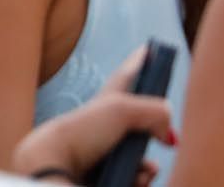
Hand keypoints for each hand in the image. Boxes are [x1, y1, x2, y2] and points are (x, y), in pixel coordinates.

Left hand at [12, 49, 173, 185]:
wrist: (54, 166)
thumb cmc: (81, 132)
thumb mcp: (121, 109)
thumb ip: (154, 110)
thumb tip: (169, 133)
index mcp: (105, 102)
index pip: (126, 78)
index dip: (138, 65)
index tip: (148, 50)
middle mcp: (104, 126)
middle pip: (142, 124)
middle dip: (157, 133)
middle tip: (166, 138)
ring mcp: (105, 152)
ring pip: (142, 157)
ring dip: (148, 165)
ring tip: (146, 168)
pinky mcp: (105, 175)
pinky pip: (135, 179)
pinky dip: (140, 179)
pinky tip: (136, 179)